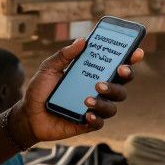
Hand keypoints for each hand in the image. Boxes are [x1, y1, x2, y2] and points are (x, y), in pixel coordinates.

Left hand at [14, 39, 143, 144]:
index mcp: (92, 74)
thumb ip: (64, 55)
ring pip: (113, 105)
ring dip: (105, 101)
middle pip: (122, 85)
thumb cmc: (40, 90)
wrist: (28, 115)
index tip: (136, 52)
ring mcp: (94, 107)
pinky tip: (87, 114)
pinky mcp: (87, 123)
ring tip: (88, 98)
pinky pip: (101, 122)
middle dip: (123, 79)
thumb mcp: (49, 68)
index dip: (129, 59)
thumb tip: (82, 41)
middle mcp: (97, 90)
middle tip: (115, 72)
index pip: (116, 65)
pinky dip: (97, 118)